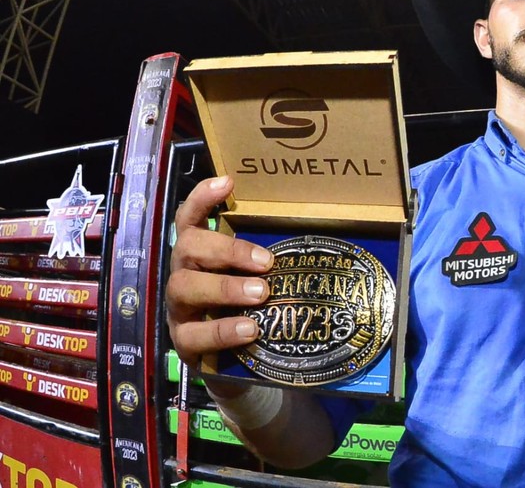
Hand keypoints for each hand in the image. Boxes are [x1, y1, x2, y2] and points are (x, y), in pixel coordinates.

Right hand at [165, 175, 273, 368]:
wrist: (234, 365)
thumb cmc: (248, 308)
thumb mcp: (255, 278)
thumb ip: (268, 259)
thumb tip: (321, 231)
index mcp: (200, 254)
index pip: (189, 219)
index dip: (202, 199)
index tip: (228, 182)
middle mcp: (183, 275)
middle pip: (188, 247)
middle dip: (226, 249)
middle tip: (265, 262)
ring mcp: (179, 310)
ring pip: (184, 287)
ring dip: (225, 288)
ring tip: (261, 294)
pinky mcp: (183, 344)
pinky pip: (193, 335)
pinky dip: (222, 330)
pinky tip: (249, 329)